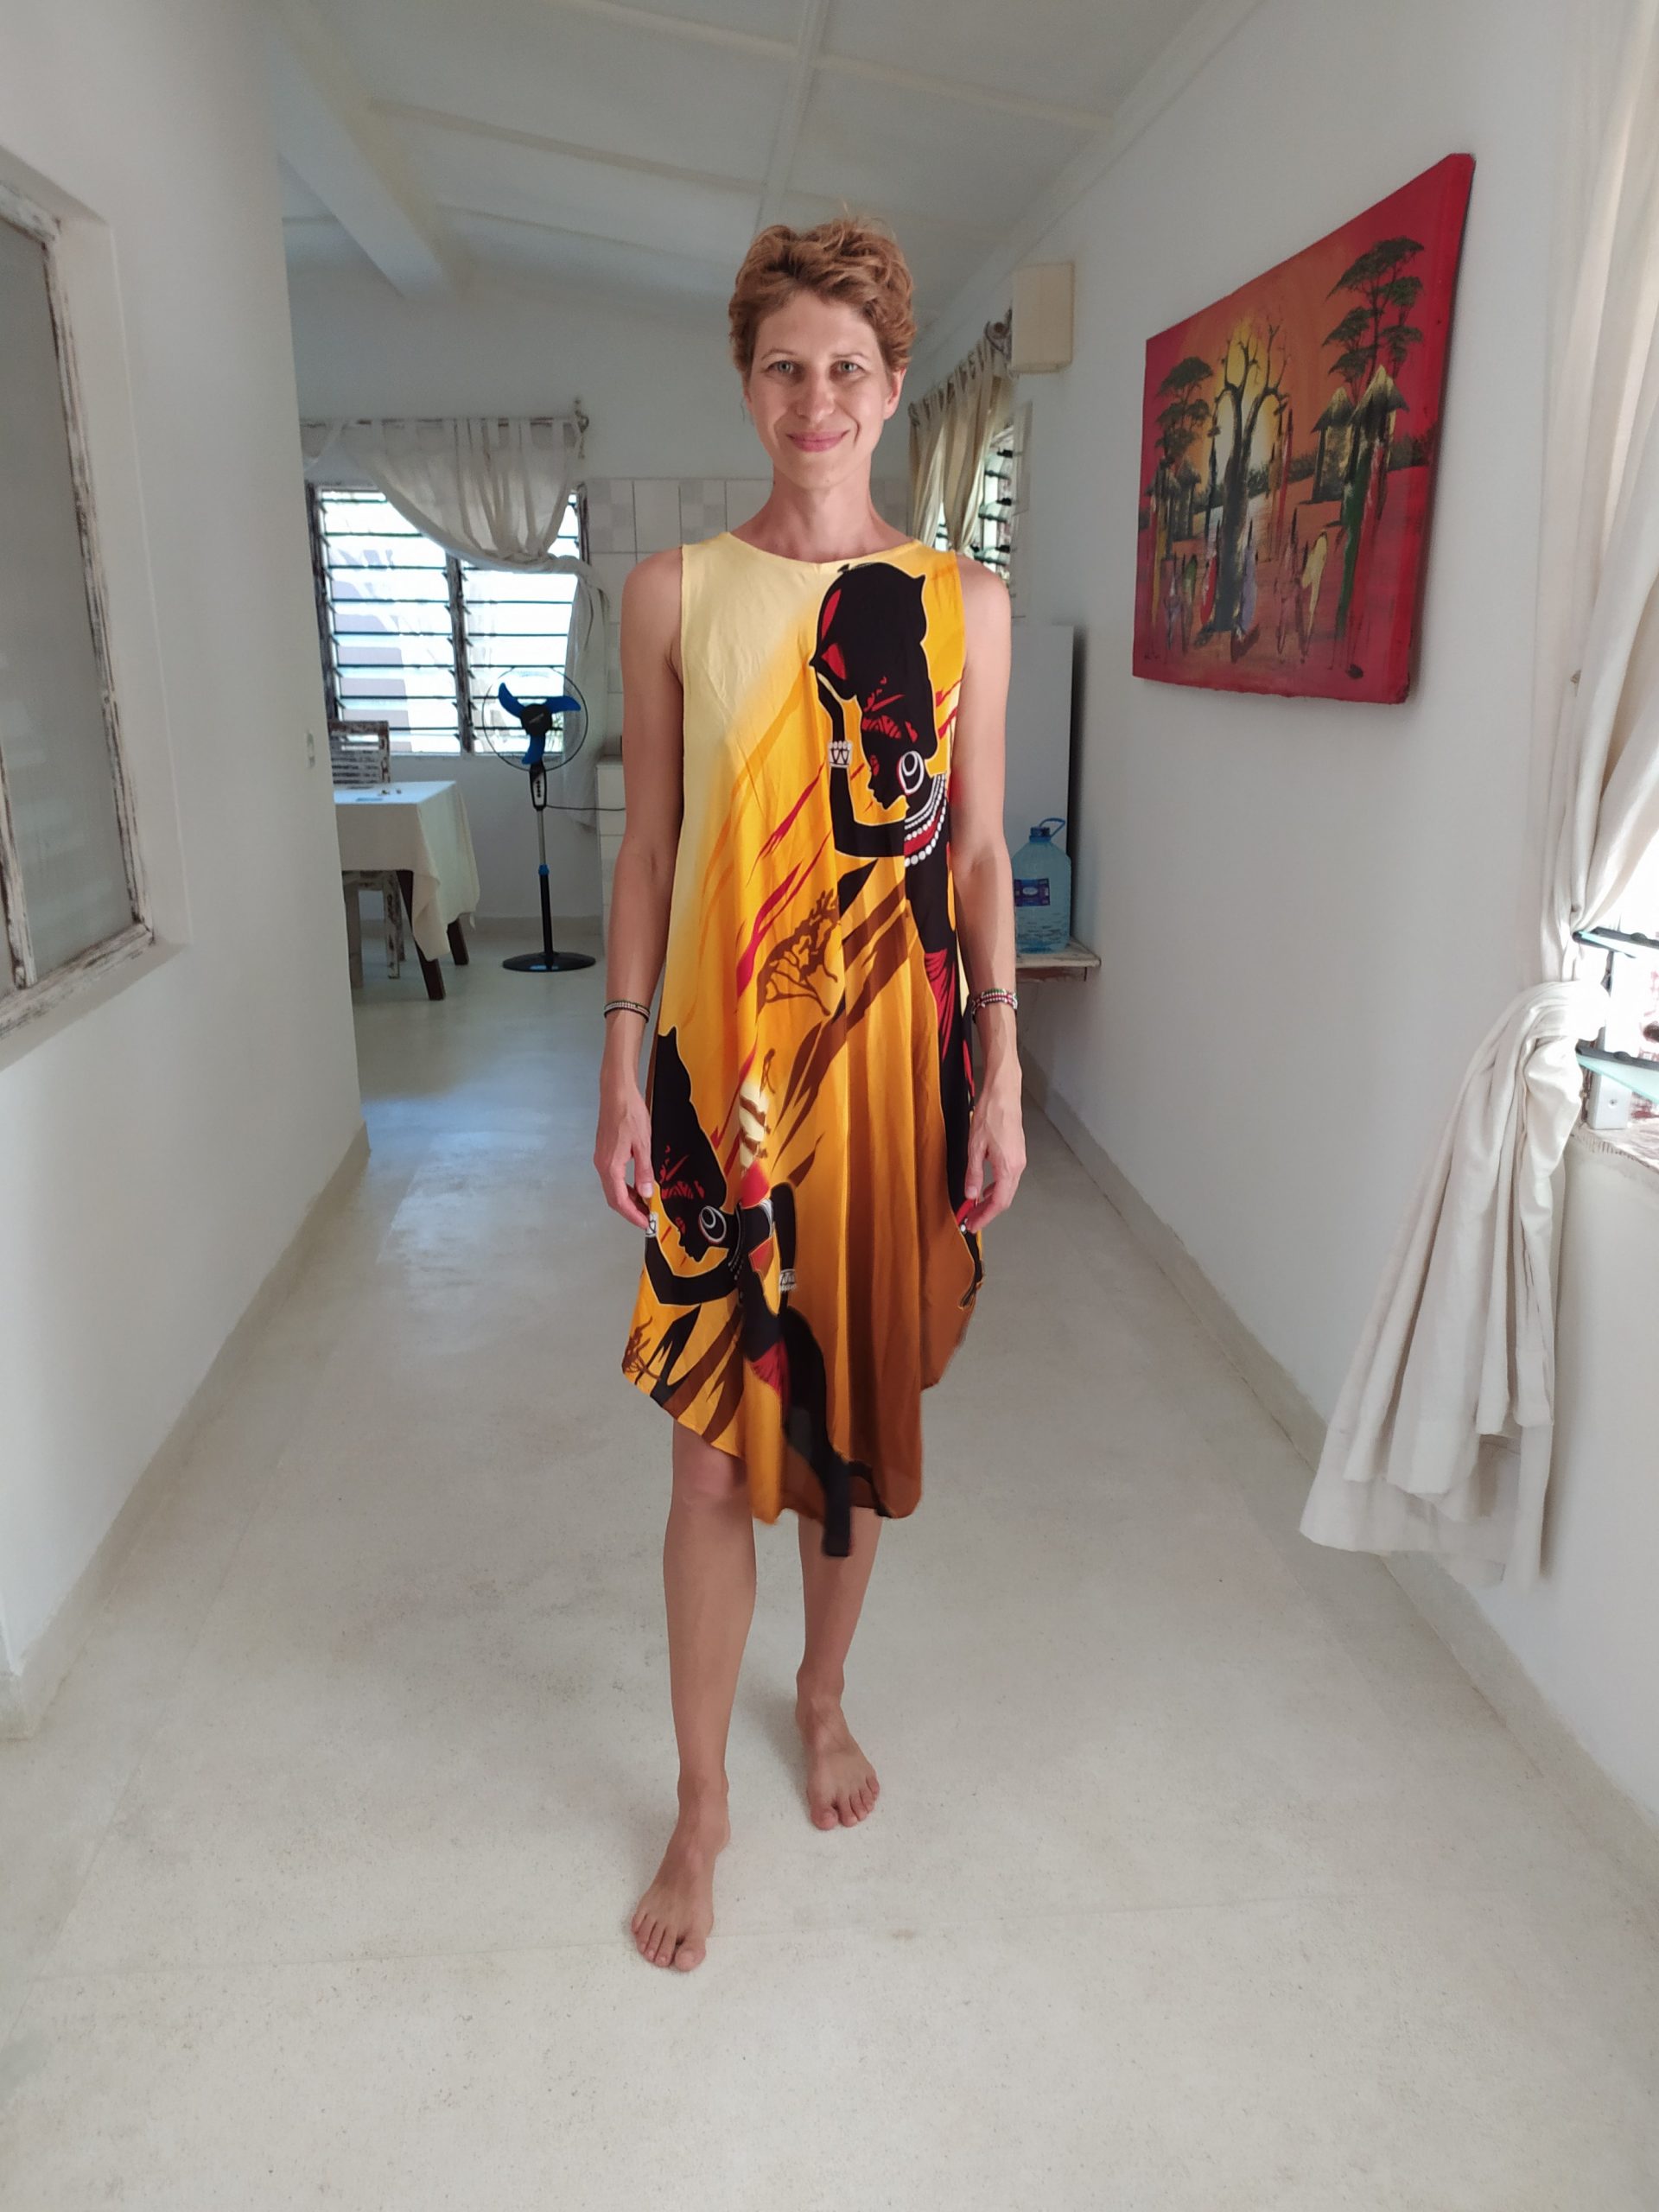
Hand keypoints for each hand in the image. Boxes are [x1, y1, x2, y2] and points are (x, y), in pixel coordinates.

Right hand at [595, 1075, 654, 1227]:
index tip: (647, 1224)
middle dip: (630, 1211)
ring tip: (645, 1204)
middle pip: (613, 1198)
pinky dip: (624, 1187)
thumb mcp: (643, 1144)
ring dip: (627, 1199)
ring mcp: (601, 1158)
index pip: (620, 1201)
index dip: (633, 1215)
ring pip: (612, 1188)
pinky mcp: (604, 1151)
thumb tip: (646, 1194)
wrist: (616, 1093)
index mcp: (610, 1166)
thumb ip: (643, 1171)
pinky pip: (612, 1177)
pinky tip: (637, 1185)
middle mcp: (602, 1165)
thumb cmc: (630, 1114)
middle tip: (648, 1218)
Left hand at [961, 1073, 1024, 1231]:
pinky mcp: (1017, 1153)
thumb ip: (973, 1173)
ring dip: (991, 1201)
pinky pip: (1008, 1179)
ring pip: (1007, 1190)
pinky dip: (996, 1188)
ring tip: (975, 1208)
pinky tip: (984, 1189)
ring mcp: (1019, 1160)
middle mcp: (1018, 1166)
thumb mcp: (974, 1146)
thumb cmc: (991, 1114)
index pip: (998, 1202)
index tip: (973, 1224)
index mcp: (1008, 1167)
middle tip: (971, 1220)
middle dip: (987, 1213)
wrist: (1004, 1093)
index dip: (985, 1216)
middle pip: (1005, 1199)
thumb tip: (971, 1194)